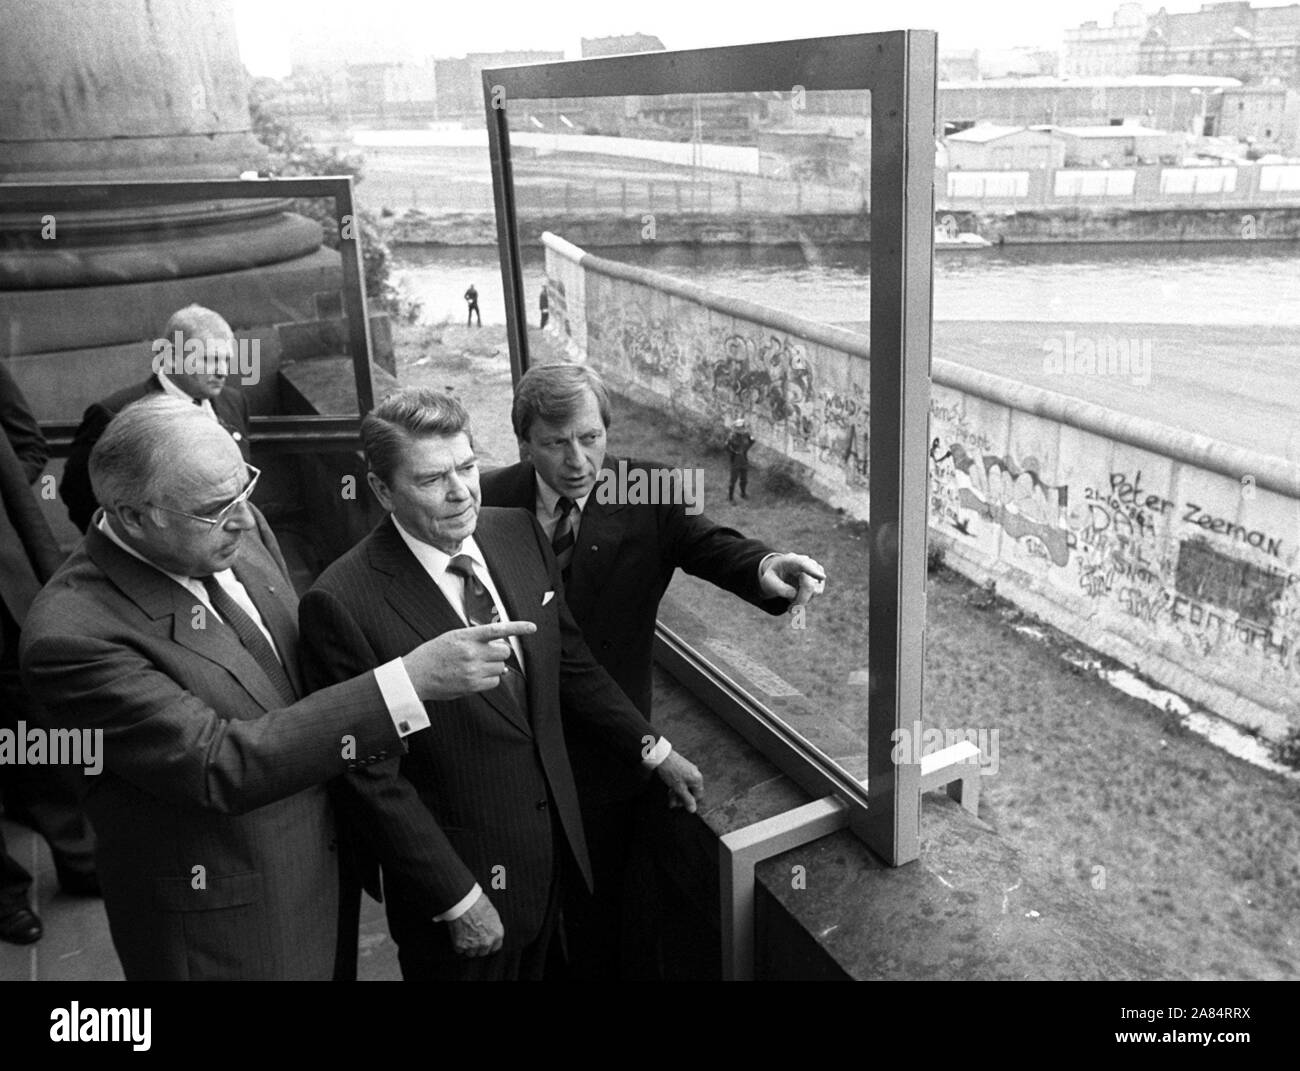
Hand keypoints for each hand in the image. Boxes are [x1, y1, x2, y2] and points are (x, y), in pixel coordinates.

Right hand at [402, 621, 536, 700]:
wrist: (416, 675)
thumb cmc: (434, 654)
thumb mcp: (452, 637)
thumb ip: (475, 639)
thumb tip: (499, 652)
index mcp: (466, 636)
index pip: (497, 629)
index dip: (518, 627)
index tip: (532, 628)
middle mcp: (471, 652)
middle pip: (504, 651)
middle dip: (500, 652)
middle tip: (488, 654)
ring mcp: (473, 670)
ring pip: (501, 667)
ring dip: (494, 666)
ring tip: (477, 666)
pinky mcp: (472, 685)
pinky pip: (495, 682)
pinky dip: (491, 679)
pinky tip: (477, 676)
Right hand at [447, 891, 503, 956]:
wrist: (463, 902)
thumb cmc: (478, 903)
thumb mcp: (492, 913)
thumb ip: (493, 926)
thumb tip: (490, 929)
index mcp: (497, 934)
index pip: (496, 947)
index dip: (490, 944)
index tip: (486, 941)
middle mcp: (487, 942)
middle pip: (483, 952)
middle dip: (479, 946)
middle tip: (474, 936)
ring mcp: (473, 945)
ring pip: (471, 953)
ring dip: (468, 946)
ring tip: (465, 934)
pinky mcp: (461, 945)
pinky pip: (459, 950)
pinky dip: (458, 944)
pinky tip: (459, 934)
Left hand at [656, 751, 703, 813]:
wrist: (661, 755)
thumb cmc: (671, 771)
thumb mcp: (679, 788)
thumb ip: (687, 799)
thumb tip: (693, 810)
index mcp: (697, 779)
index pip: (698, 796)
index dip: (689, 802)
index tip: (680, 805)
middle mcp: (695, 774)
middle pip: (691, 791)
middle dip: (681, 799)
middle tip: (673, 804)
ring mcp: (689, 771)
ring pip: (685, 787)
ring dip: (678, 794)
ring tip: (670, 799)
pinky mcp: (682, 768)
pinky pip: (681, 781)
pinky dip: (676, 787)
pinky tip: (670, 791)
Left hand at [760, 553, 826, 607]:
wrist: (779, 572)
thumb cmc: (773, 576)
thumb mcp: (768, 581)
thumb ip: (779, 588)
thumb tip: (794, 595)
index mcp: (792, 560)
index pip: (803, 565)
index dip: (813, 571)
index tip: (822, 577)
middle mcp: (808, 563)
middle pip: (809, 586)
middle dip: (801, 601)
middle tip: (790, 611)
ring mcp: (816, 570)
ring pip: (814, 592)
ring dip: (801, 600)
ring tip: (788, 596)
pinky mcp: (820, 579)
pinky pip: (815, 594)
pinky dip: (805, 599)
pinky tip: (796, 594)